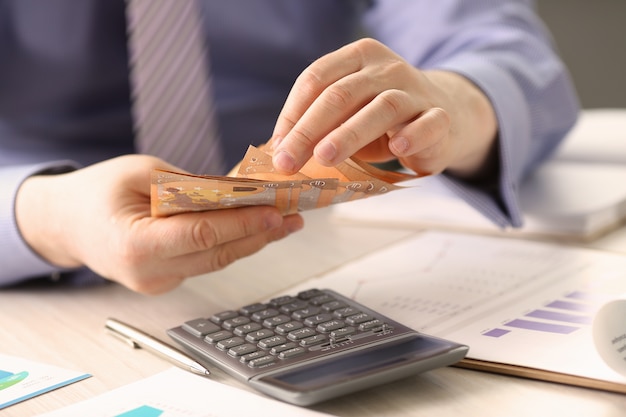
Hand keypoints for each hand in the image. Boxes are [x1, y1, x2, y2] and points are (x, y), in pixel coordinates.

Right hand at [16, 155, 302, 293]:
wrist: (67, 223)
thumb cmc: (97, 192)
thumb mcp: (139, 172)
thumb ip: (186, 186)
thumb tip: (236, 190)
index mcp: (134, 245)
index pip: (201, 236)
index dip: (242, 224)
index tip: (274, 212)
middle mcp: (148, 273)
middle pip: (217, 253)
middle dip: (259, 234)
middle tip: (293, 217)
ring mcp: (158, 282)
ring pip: (217, 261)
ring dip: (252, 241)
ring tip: (284, 222)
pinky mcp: (167, 280)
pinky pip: (206, 261)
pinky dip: (231, 244)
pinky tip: (255, 228)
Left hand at [270, 38, 497, 179]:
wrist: (443, 118)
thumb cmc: (382, 119)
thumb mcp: (347, 113)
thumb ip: (319, 123)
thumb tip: (279, 150)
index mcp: (358, 57)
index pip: (316, 78)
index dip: (292, 112)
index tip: (277, 147)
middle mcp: (387, 68)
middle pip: (342, 94)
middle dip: (309, 130)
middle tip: (288, 161)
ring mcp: (416, 91)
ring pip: (382, 107)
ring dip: (350, 133)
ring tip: (325, 157)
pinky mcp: (440, 117)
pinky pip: (428, 123)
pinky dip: (413, 134)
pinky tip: (397, 148)